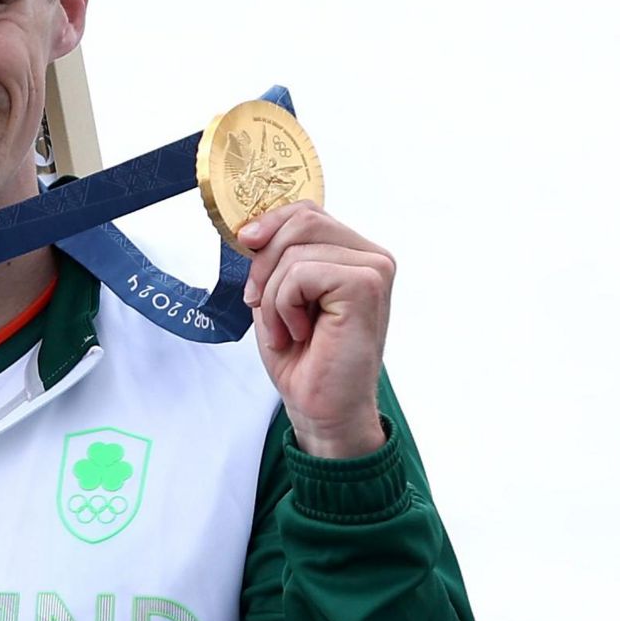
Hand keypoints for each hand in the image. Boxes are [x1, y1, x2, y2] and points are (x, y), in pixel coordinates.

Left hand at [238, 201, 392, 458]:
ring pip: (296, 249)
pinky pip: (302, 272)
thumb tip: (252, 228)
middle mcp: (371, 256)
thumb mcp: (278, 295)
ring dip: (273, 295)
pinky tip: (301, 333)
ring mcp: (374, 268)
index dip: (269, 224)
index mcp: (352, 254)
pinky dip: (285, 305)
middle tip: (260, 305)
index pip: (306, 212)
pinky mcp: (367, 284)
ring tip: (288, 329)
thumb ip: (276, 257)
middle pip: (301, 220)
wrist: (321, 408)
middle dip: (265, 263)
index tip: (245, 247)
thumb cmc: (302, 358)